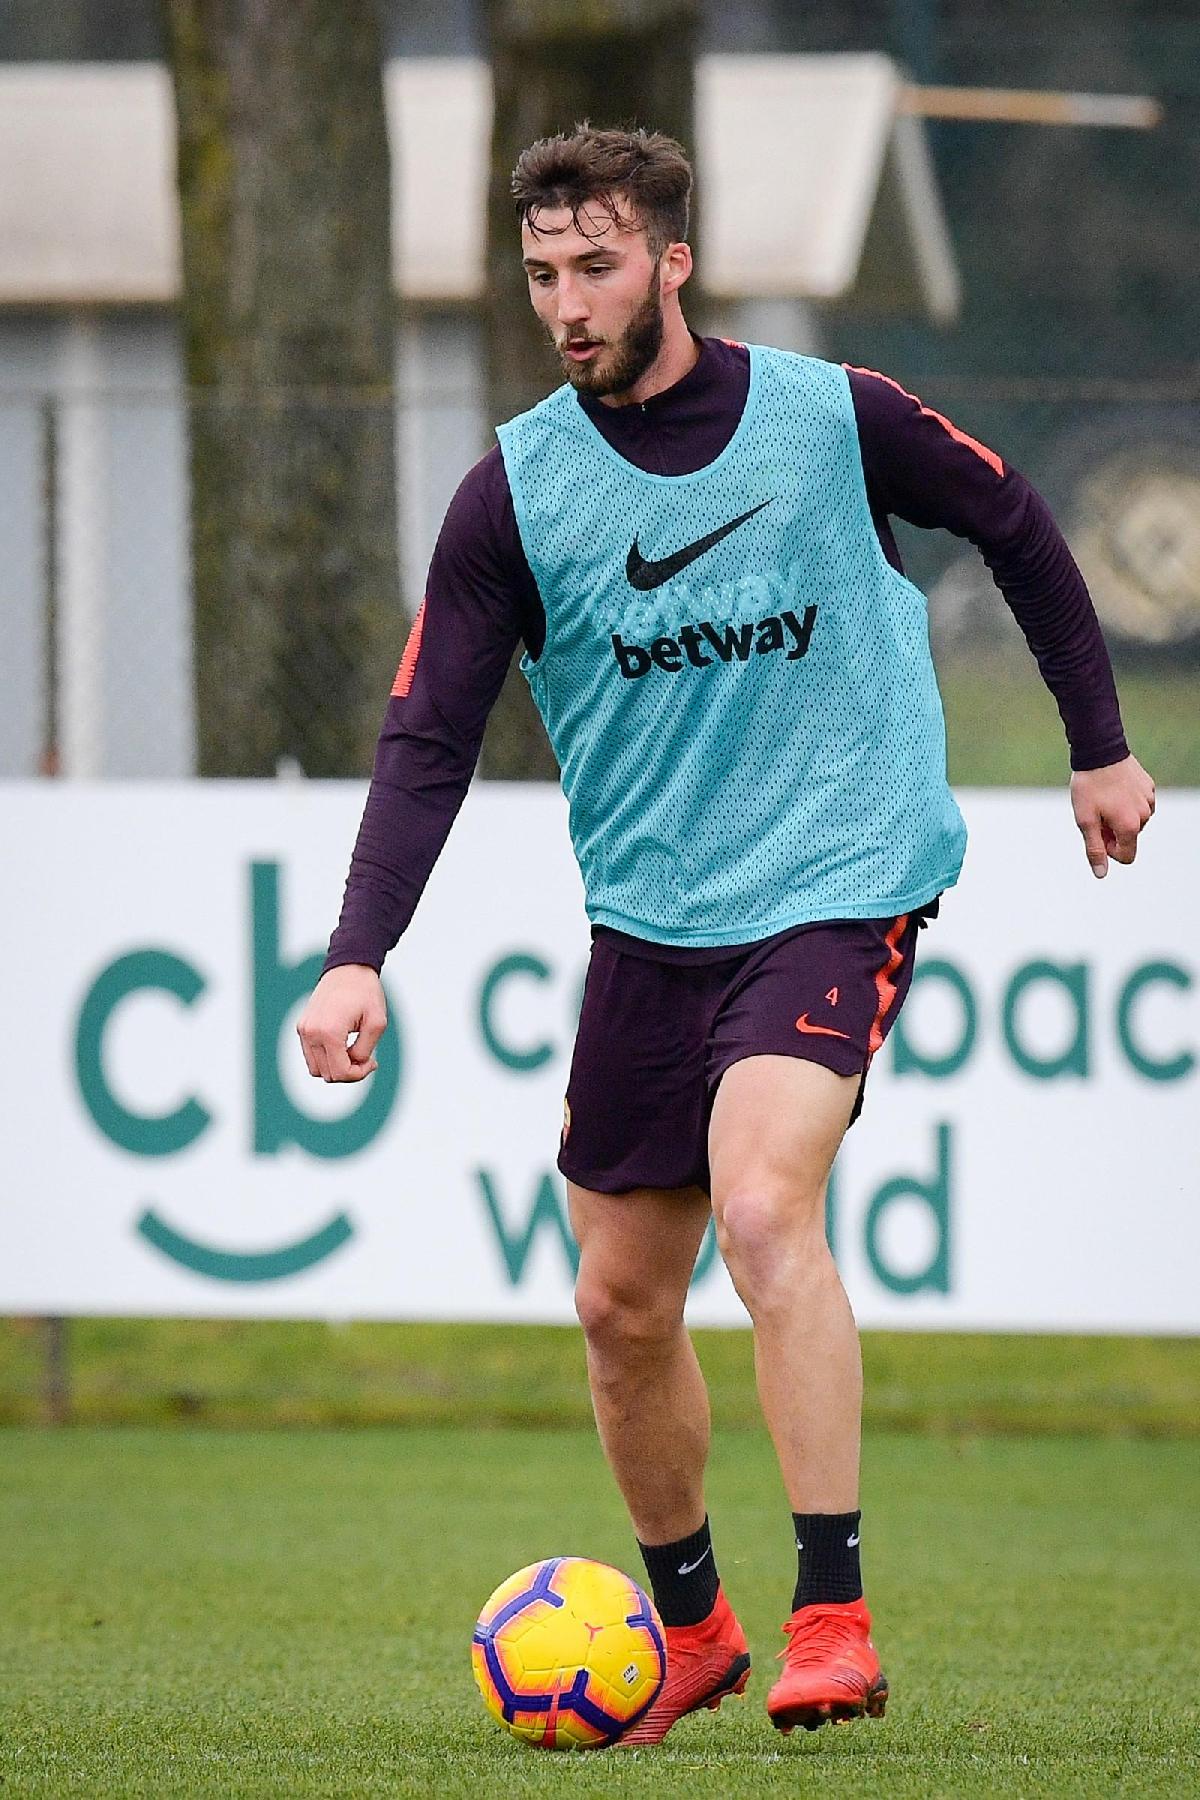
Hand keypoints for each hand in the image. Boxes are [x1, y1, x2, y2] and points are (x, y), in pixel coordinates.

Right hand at [296, 964, 386, 1081]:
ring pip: (316, 1069)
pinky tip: (343, 1046)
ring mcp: (303, 1030)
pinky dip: (327, 1058)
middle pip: (327, 1075)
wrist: (349, 968)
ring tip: (353, 1052)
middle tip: (366, 1057)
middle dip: (349, 1072)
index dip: (359, 1074)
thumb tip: (351, 1066)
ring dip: (336, 1067)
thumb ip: (364, 1051)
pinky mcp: (302, 1026)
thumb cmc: (366, 993)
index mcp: (329, 1032)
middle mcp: (311, 1033)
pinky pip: (312, 1056)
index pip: (340, 1072)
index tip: (373, 1061)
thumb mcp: (377, 1023)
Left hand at [1070, 754, 1155, 878]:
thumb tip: (1101, 874)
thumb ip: (1094, 849)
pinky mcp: (1149, 787)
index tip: (1096, 833)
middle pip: (1129, 837)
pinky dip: (1126, 802)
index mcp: (1130, 827)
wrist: (1100, 751)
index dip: (1108, 850)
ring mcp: (1149, 800)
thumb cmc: (1089, 787)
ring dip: (1119, 816)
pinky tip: (1114, 789)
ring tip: (1104, 799)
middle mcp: (1145, 815)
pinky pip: (1138, 804)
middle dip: (1112, 831)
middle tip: (1096, 812)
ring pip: (1134, 821)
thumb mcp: (1085, 821)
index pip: (1126, 857)